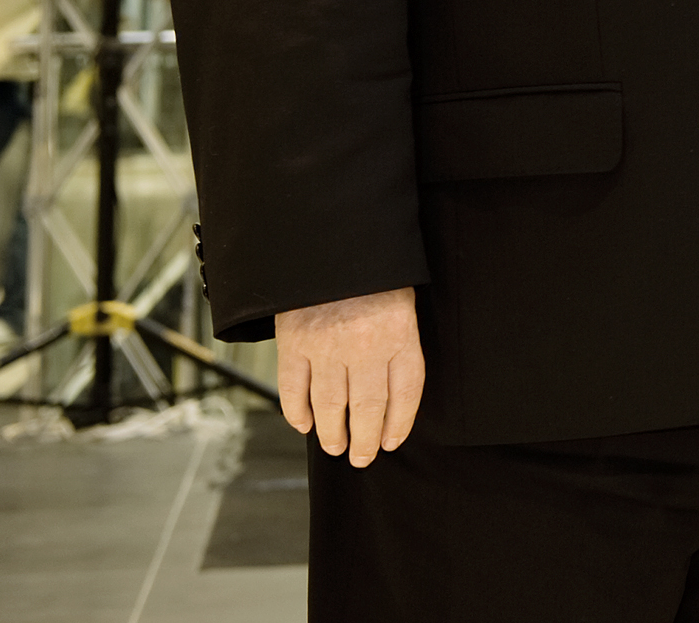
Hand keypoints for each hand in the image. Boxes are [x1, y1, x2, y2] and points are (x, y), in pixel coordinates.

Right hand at [275, 286, 424, 466]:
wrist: (331, 241)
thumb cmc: (374, 271)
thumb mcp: (401, 300)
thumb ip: (398, 340)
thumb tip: (391, 389)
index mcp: (399, 333)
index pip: (405, 392)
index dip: (399, 422)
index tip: (392, 441)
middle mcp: (365, 346)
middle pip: (367, 408)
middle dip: (364, 439)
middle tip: (362, 458)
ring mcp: (327, 347)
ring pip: (330, 406)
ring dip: (333, 433)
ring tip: (336, 448)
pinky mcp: (294, 343)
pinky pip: (294, 389)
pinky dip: (298, 412)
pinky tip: (305, 426)